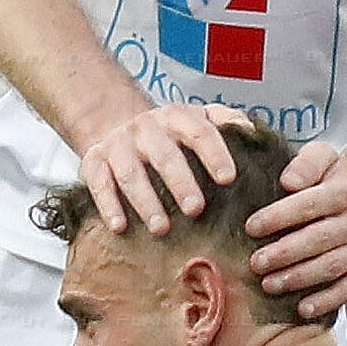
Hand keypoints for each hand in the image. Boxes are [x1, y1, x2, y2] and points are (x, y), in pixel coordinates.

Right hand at [80, 104, 245, 236]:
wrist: (118, 126)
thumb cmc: (169, 134)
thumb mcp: (198, 119)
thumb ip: (227, 120)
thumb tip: (252, 131)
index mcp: (177, 117)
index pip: (199, 132)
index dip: (214, 154)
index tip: (228, 178)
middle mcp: (146, 128)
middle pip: (164, 154)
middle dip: (180, 182)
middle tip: (195, 209)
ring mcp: (118, 144)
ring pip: (130, 172)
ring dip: (145, 201)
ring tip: (161, 228)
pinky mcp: (94, 161)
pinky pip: (99, 183)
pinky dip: (108, 205)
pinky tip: (120, 226)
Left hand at [243, 141, 346, 320]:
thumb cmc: (333, 180)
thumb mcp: (322, 157)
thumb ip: (306, 164)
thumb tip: (289, 181)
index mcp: (346, 193)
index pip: (310, 204)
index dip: (279, 216)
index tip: (251, 227)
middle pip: (320, 239)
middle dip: (285, 253)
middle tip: (255, 263)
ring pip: (332, 266)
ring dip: (300, 278)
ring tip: (269, 285)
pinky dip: (328, 301)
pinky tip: (303, 309)